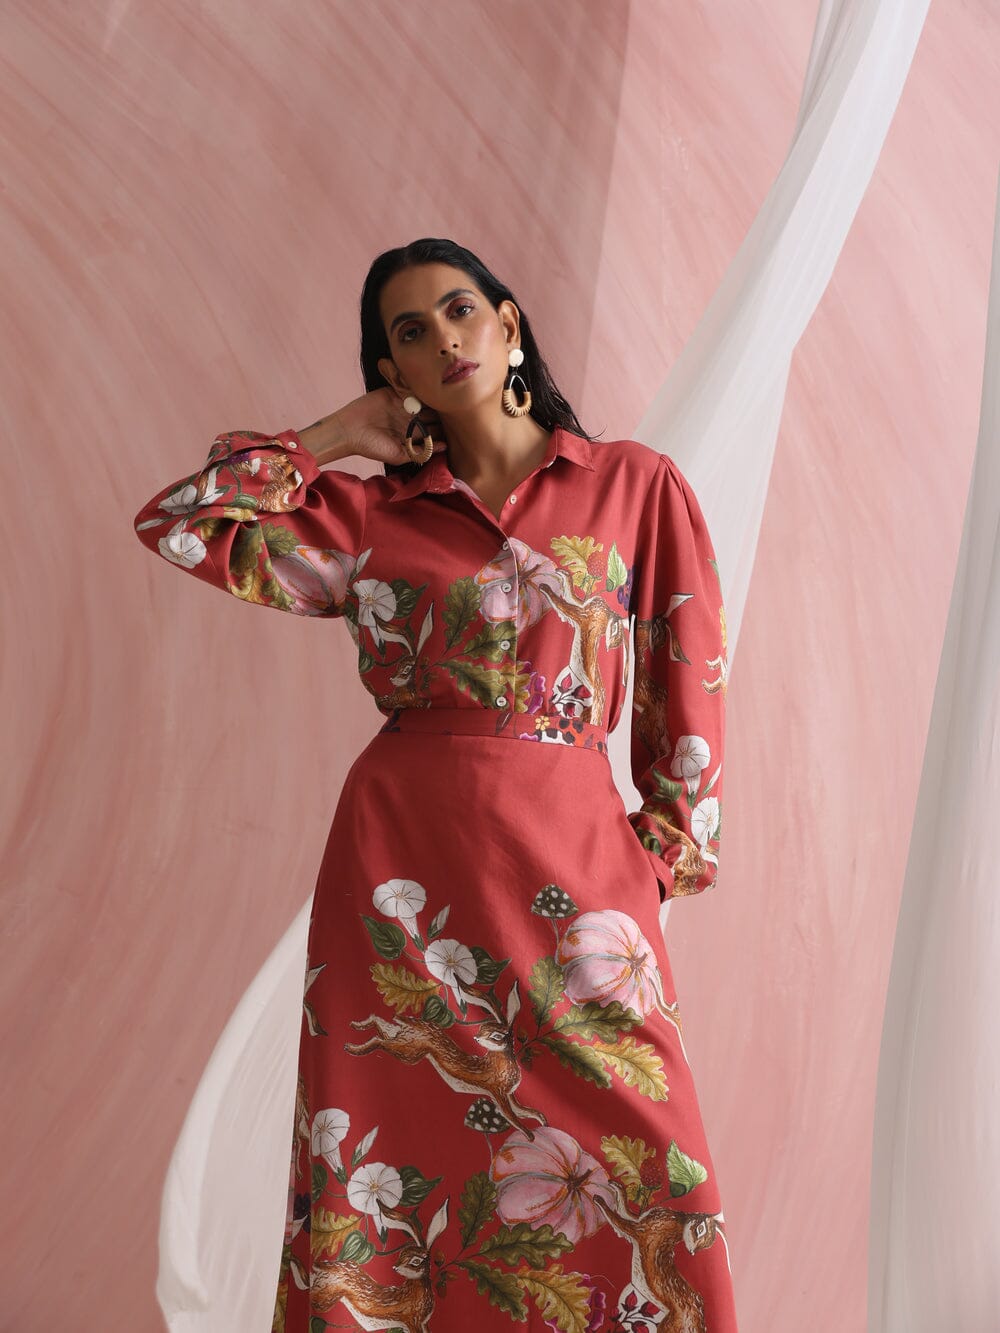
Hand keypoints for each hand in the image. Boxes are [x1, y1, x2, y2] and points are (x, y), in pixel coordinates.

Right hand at [302, 387, 444, 466]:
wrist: (349, 431)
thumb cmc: (373, 447)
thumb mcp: (399, 455)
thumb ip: (421, 451)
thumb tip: (445, 447)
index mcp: (415, 434)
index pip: (436, 429)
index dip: (446, 426)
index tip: (459, 421)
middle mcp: (412, 419)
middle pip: (433, 411)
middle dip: (443, 409)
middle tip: (456, 403)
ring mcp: (403, 404)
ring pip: (423, 398)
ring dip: (432, 395)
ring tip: (445, 391)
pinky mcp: (394, 392)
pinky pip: (408, 386)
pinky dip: (416, 384)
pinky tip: (428, 381)